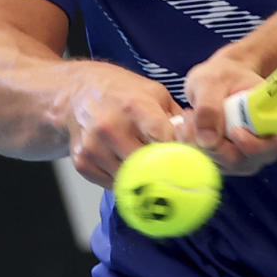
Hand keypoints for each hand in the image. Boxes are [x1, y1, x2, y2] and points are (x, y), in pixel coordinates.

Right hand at [65, 60, 184, 187]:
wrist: (76, 93)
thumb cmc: (122, 92)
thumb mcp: (154, 92)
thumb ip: (177, 117)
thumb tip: (200, 141)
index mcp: (134, 106)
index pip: (162, 139)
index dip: (177, 152)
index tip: (189, 161)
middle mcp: (111, 127)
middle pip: (147, 165)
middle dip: (163, 170)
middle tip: (174, 174)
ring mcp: (94, 146)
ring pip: (130, 179)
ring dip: (143, 178)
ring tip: (150, 168)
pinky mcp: (82, 162)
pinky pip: (112, 184)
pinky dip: (124, 180)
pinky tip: (127, 166)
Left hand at [183, 51, 276, 175]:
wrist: (219, 81)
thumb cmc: (222, 75)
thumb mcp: (212, 80)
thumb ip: (209, 106)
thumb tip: (208, 140)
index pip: (275, 145)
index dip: (255, 145)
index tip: (234, 131)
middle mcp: (267, 144)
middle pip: (244, 160)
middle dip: (213, 144)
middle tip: (189, 118)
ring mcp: (248, 157)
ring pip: (223, 165)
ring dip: (199, 145)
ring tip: (186, 116)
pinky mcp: (228, 163)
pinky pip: (210, 164)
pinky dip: (194, 148)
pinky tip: (185, 127)